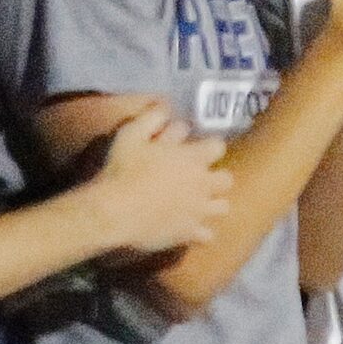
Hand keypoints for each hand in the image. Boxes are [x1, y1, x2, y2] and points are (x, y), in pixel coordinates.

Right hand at [83, 102, 230, 256]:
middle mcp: (202, 184)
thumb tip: (165, 109)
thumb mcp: (131, 132)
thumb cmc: (123, 168)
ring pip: (223, 207)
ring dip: (212, 203)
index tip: (195, 148)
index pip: (218, 146)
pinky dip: (200, 230)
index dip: (208, 146)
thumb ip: (151, 118)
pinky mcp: (189, 234)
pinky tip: (186, 225)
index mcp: (192, 158)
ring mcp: (198, 211)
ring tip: (196, 202)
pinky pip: (207, 235)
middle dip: (215, 176)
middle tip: (197, 177)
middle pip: (227, 179)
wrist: (115, 211)